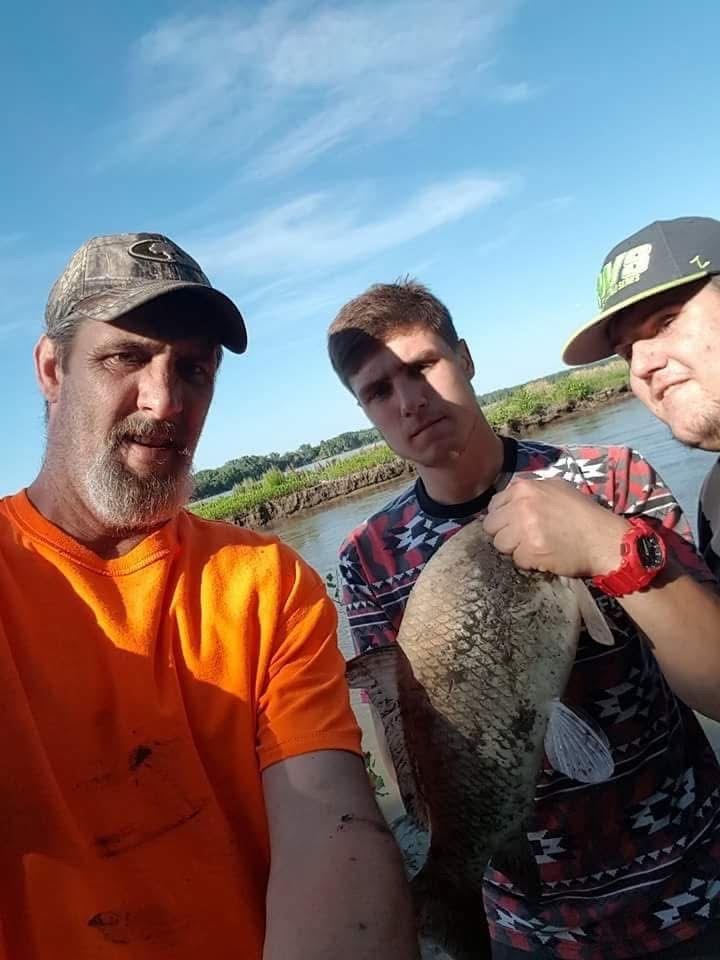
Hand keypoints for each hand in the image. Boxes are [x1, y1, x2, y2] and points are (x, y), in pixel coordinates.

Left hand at [482, 477, 630, 577]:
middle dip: (505, 533)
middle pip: (491, 526)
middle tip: (522, 539)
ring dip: (514, 549)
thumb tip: (507, 502)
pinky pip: (516, 560)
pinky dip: (527, 562)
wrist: (604, 539)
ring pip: (500, 544)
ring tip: (533, 547)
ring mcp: (525, 529)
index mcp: (524, 488)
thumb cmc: (583, 513)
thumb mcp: (557, 488)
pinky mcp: (531, 551)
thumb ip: (529, 492)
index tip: (513, 525)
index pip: (493, 505)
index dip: (502, 517)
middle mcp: (521, 506)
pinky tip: (543, 556)